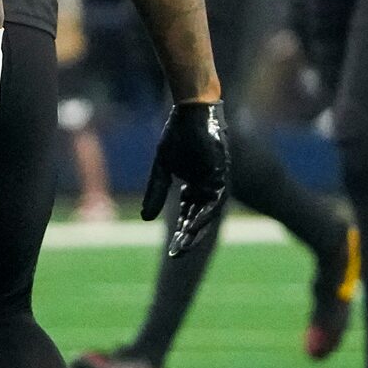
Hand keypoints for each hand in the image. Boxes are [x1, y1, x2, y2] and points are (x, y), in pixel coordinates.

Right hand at [141, 100, 230, 256]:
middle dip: (188, 238)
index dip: (180, 234)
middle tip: (177, 255)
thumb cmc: (177, 135)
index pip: (186, 216)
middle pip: (198, 219)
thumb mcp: (162, 168)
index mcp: (194, 186)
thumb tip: (145, 219)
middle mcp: (206, 188)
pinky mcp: (222, 175)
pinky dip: (207, 212)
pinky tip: (196, 225)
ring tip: (185, 244)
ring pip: (208, 213)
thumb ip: (156, 192)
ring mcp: (216, 182)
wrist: (191, 112)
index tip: (172, 252)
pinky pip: (217, 200)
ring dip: (198, 229)